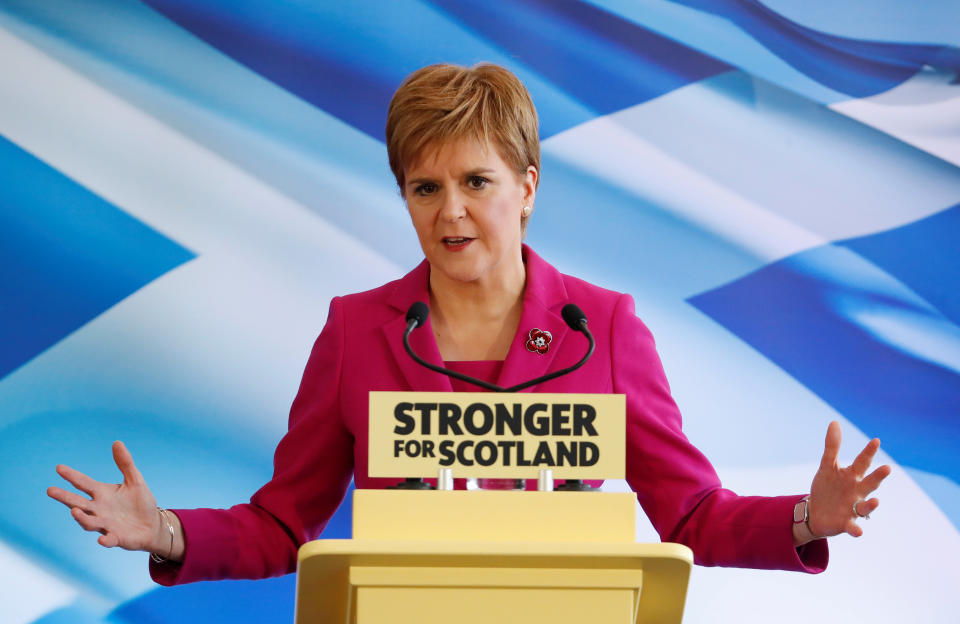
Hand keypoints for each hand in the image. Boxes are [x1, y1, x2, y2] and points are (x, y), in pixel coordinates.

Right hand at [47, 441, 172, 555]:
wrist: (152, 525)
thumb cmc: (140, 503)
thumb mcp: (135, 480)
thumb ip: (125, 463)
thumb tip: (116, 442)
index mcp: (102, 494)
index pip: (84, 483)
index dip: (72, 476)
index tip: (59, 468)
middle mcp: (99, 509)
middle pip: (78, 503)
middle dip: (64, 497)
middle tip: (50, 490)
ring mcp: (106, 524)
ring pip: (89, 522)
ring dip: (81, 518)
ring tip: (74, 510)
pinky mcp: (116, 538)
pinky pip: (109, 539)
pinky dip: (105, 540)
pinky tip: (102, 540)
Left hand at [804, 421, 890, 541]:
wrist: (815, 512)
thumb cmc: (826, 487)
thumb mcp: (827, 466)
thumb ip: (832, 446)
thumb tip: (835, 422)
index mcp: (852, 476)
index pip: (862, 462)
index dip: (868, 452)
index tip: (875, 440)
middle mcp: (857, 492)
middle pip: (869, 483)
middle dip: (878, 477)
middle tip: (887, 468)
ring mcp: (853, 508)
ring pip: (865, 507)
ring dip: (871, 505)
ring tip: (875, 501)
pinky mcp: (846, 523)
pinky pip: (853, 527)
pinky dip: (856, 529)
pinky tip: (858, 531)